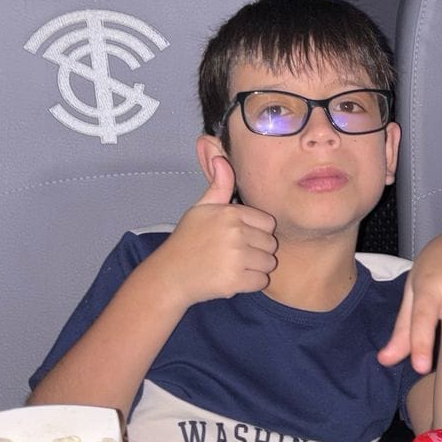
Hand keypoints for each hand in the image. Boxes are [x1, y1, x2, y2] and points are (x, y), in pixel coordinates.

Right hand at [143, 157, 277, 304]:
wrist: (170, 275)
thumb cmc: (187, 240)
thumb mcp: (201, 208)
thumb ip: (219, 186)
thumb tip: (222, 158)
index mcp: (230, 213)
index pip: (267, 223)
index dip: (256, 232)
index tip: (239, 238)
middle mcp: (235, 233)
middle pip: (271, 243)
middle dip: (258, 250)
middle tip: (235, 254)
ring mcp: (237, 257)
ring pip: (269, 263)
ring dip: (256, 268)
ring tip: (234, 266)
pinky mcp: (236, 280)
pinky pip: (263, 281)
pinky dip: (252, 283)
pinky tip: (234, 278)